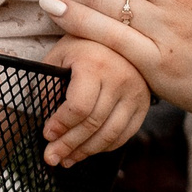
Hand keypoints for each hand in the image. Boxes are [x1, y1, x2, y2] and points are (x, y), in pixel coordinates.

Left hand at [41, 38, 151, 166]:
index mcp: (95, 64)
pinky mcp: (144, 104)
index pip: (78, 107)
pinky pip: (124, 134)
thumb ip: (49, 87)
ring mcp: (136, 93)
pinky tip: (88, 149)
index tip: (46, 134)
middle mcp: (120, 78)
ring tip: (67, 159)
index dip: (60, 125)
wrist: (119, 33)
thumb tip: (49, 125)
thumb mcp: (59, 56)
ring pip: (109, 134)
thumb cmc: (83, 45)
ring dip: (85, 152)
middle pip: (92, 124)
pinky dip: (104, 147)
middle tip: (51, 157)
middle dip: (68, 145)